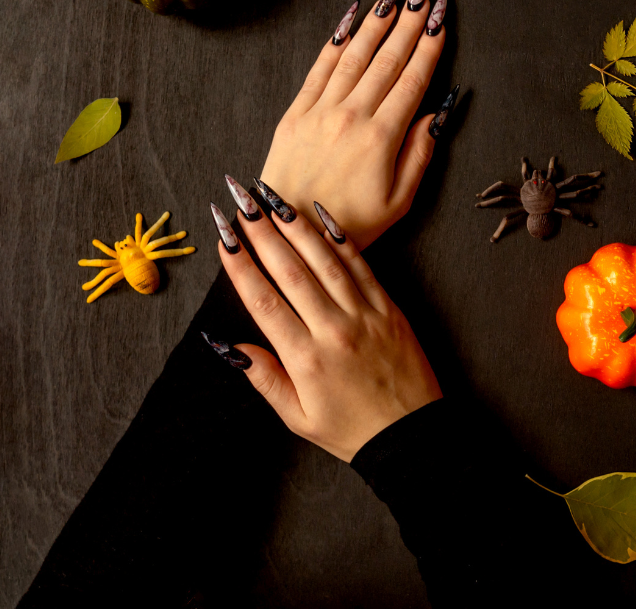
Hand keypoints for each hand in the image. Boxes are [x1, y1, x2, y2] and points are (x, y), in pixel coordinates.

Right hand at [212, 194, 441, 461]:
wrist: (412, 435)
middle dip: (262, 233)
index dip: (241, 267)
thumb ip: (264, 378)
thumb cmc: (352, 431)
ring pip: (325, 261)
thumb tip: (229, 345)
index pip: (264, 303)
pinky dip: (341, 239)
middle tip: (240, 200)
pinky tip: (322, 216)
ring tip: (273, 199)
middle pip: (291, 272)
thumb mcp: (298, 418)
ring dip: (296, 227)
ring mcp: (365, 316)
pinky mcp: (389, 309)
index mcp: (306, 359)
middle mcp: (334, 330)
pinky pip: (362, 267)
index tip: (223, 238)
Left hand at [260, 0, 452, 248]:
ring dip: (378, 20)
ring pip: (355, 54)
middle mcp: (350, 115)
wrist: (287, 233)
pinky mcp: (295, 112)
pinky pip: (320, 66)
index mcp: (381, 138)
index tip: (442, 16)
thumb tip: (436, 115)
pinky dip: (337, 39)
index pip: (413, 80)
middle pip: (387, 58)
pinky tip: (352, 16)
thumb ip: (419, 155)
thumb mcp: (398, 203)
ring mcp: (320, 110)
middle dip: (410, 20)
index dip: (431, 45)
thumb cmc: (348, 225)